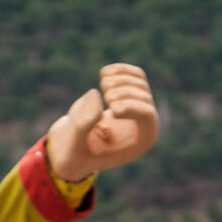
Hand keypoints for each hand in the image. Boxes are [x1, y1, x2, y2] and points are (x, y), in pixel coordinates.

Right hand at [43, 64, 158, 180]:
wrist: (72, 144)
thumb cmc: (75, 151)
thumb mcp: (74, 144)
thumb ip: (82, 125)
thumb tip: (96, 96)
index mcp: (138, 144)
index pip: (148, 117)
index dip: (131, 106)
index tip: (110, 108)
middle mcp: (143, 127)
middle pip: (144, 97)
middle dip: (124, 92)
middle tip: (105, 94)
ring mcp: (138, 110)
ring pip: (140, 83)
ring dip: (120, 79)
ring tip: (102, 84)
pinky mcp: (130, 96)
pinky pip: (135, 75)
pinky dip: (120, 70)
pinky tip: (103, 74)